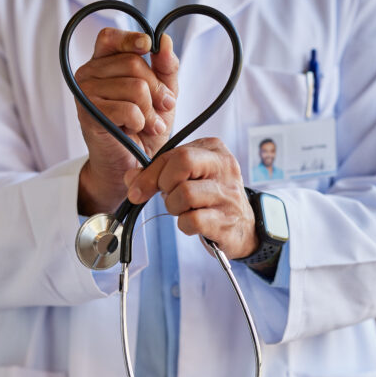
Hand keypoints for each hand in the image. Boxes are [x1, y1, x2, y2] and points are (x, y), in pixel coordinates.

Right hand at [75, 28, 178, 213]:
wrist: (132, 162)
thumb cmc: (143, 126)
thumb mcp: (162, 92)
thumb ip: (165, 67)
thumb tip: (165, 41)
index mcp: (103, 63)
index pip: (110, 37)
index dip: (130, 38)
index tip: (148, 46)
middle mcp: (88, 74)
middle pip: (133, 63)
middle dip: (157, 89)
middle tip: (162, 108)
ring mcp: (85, 94)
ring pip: (135, 87)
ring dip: (150, 111)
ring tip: (148, 124)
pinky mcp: (89, 115)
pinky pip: (128, 109)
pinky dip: (140, 122)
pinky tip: (136, 130)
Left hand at [124, 137, 257, 258]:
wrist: (244, 227)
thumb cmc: (210, 197)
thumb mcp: (187, 177)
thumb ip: (157, 172)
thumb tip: (131, 178)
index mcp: (213, 149)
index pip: (175, 153)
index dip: (150, 173)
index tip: (138, 189)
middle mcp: (225, 167)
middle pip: (183, 162)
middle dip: (164, 183)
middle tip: (166, 195)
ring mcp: (228, 195)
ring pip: (184, 193)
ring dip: (173, 207)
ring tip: (182, 209)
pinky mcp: (227, 221)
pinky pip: (192, 221)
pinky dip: (184, 225)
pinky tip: (193, 223)